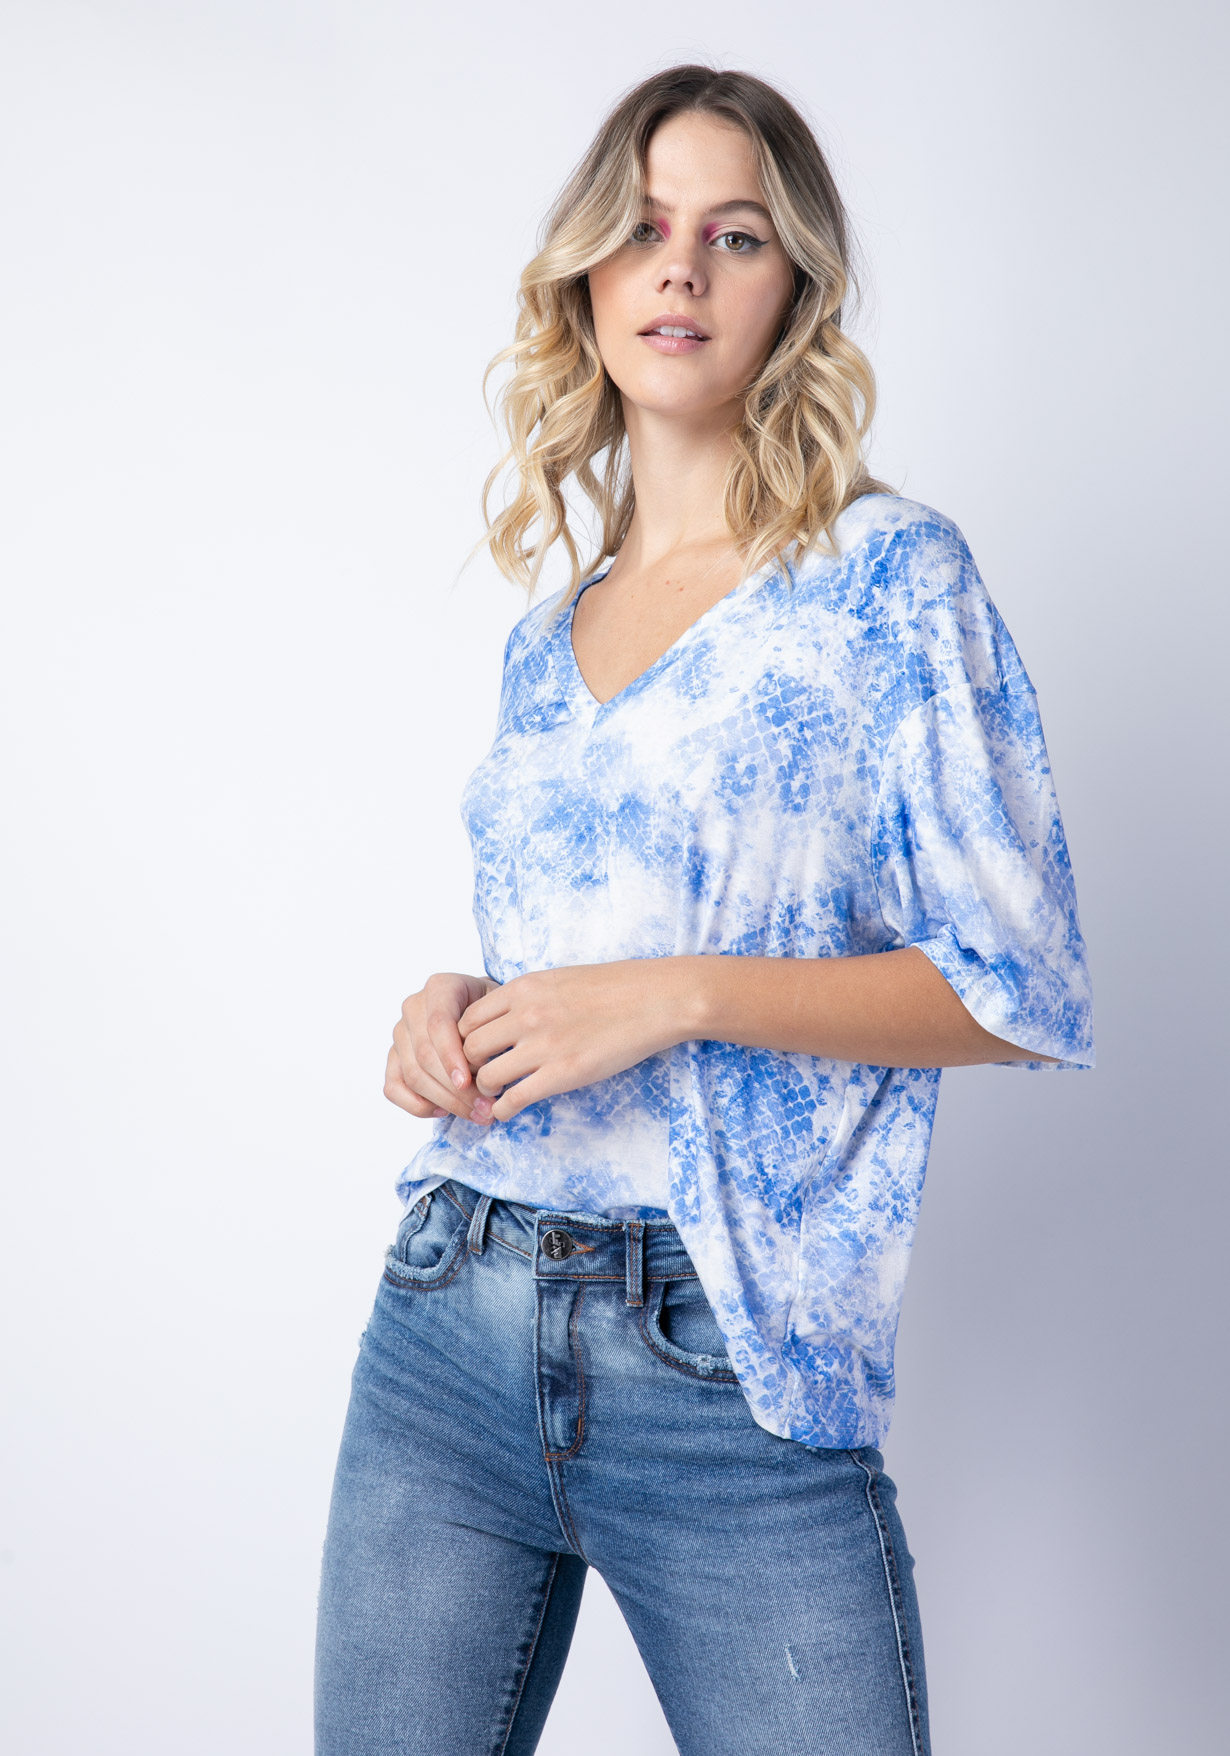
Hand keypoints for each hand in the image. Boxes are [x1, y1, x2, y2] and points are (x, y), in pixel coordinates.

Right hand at [385, 971, 500, 1123]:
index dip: (451, 1056)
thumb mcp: (503, 1013)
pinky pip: (393, 1087)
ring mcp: (400, 1033)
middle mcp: (414, 1007)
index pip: (437, 1023)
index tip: (470, 1082)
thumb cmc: (496, 1013)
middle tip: (486, 1109)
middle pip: (424, 1055)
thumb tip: (488, 1077)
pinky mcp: (394, 1058)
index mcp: (440, 987)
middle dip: (455, 1089)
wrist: (485, 1013)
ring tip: (477, 1114)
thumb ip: (494, 1035)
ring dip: (445, 1102)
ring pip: (412, 1075)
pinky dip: (417, 1106)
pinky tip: (443, 1112)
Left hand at [456, 960, 692, 1122]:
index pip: (467, 1018)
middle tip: (477, 1078)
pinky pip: (514, 1099)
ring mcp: (543, 1045)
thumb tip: (503, 1018)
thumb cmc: (614, 987)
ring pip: (486, 1076)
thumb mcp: (559, 979)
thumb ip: (526, 997)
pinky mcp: (562, 1074)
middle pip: (469, 1048)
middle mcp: (525, 1015)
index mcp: (523, 988)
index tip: (473, 1053)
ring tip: (493, 1096)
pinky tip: (508, 1111)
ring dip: (485, 1090)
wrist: (654, 999)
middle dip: (468, 1068)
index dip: (463, 1040)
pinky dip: (503, 1110)